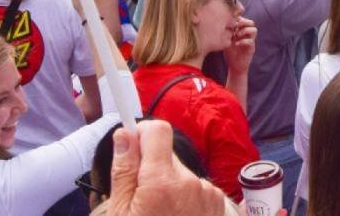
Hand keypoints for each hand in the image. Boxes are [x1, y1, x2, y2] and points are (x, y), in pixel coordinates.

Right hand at [107, 120, 227, 215]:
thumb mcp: (119, 214)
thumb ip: (123, 172)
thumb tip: (125, 135)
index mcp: (163, 182)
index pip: (158, 131)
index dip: (142, 136)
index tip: (132, 148)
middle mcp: (192, 185)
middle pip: (169, 156)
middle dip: (152, 170)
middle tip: (139, 200)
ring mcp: (209, 198)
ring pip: (183, 175)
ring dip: (170, 188)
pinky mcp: (220, 209)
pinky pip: (198, 192)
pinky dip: (186, 202)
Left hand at [225, 16, 256, 73]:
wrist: (235, 66)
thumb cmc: (230, 53)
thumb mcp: (227, 41)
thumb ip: (228, 32)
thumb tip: (224, 23)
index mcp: (242, 32)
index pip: (244, 20)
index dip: (238, 19)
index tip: (230, 23)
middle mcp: (247, 35)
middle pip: (251, 23)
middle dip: (243, 23)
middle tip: (236, 28)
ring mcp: (250, 41)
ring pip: (254, 30)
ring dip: (245, 31)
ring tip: (237, 36)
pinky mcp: (251, 49)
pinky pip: (251, 41)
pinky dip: (243, 41)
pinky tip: (236, 44)